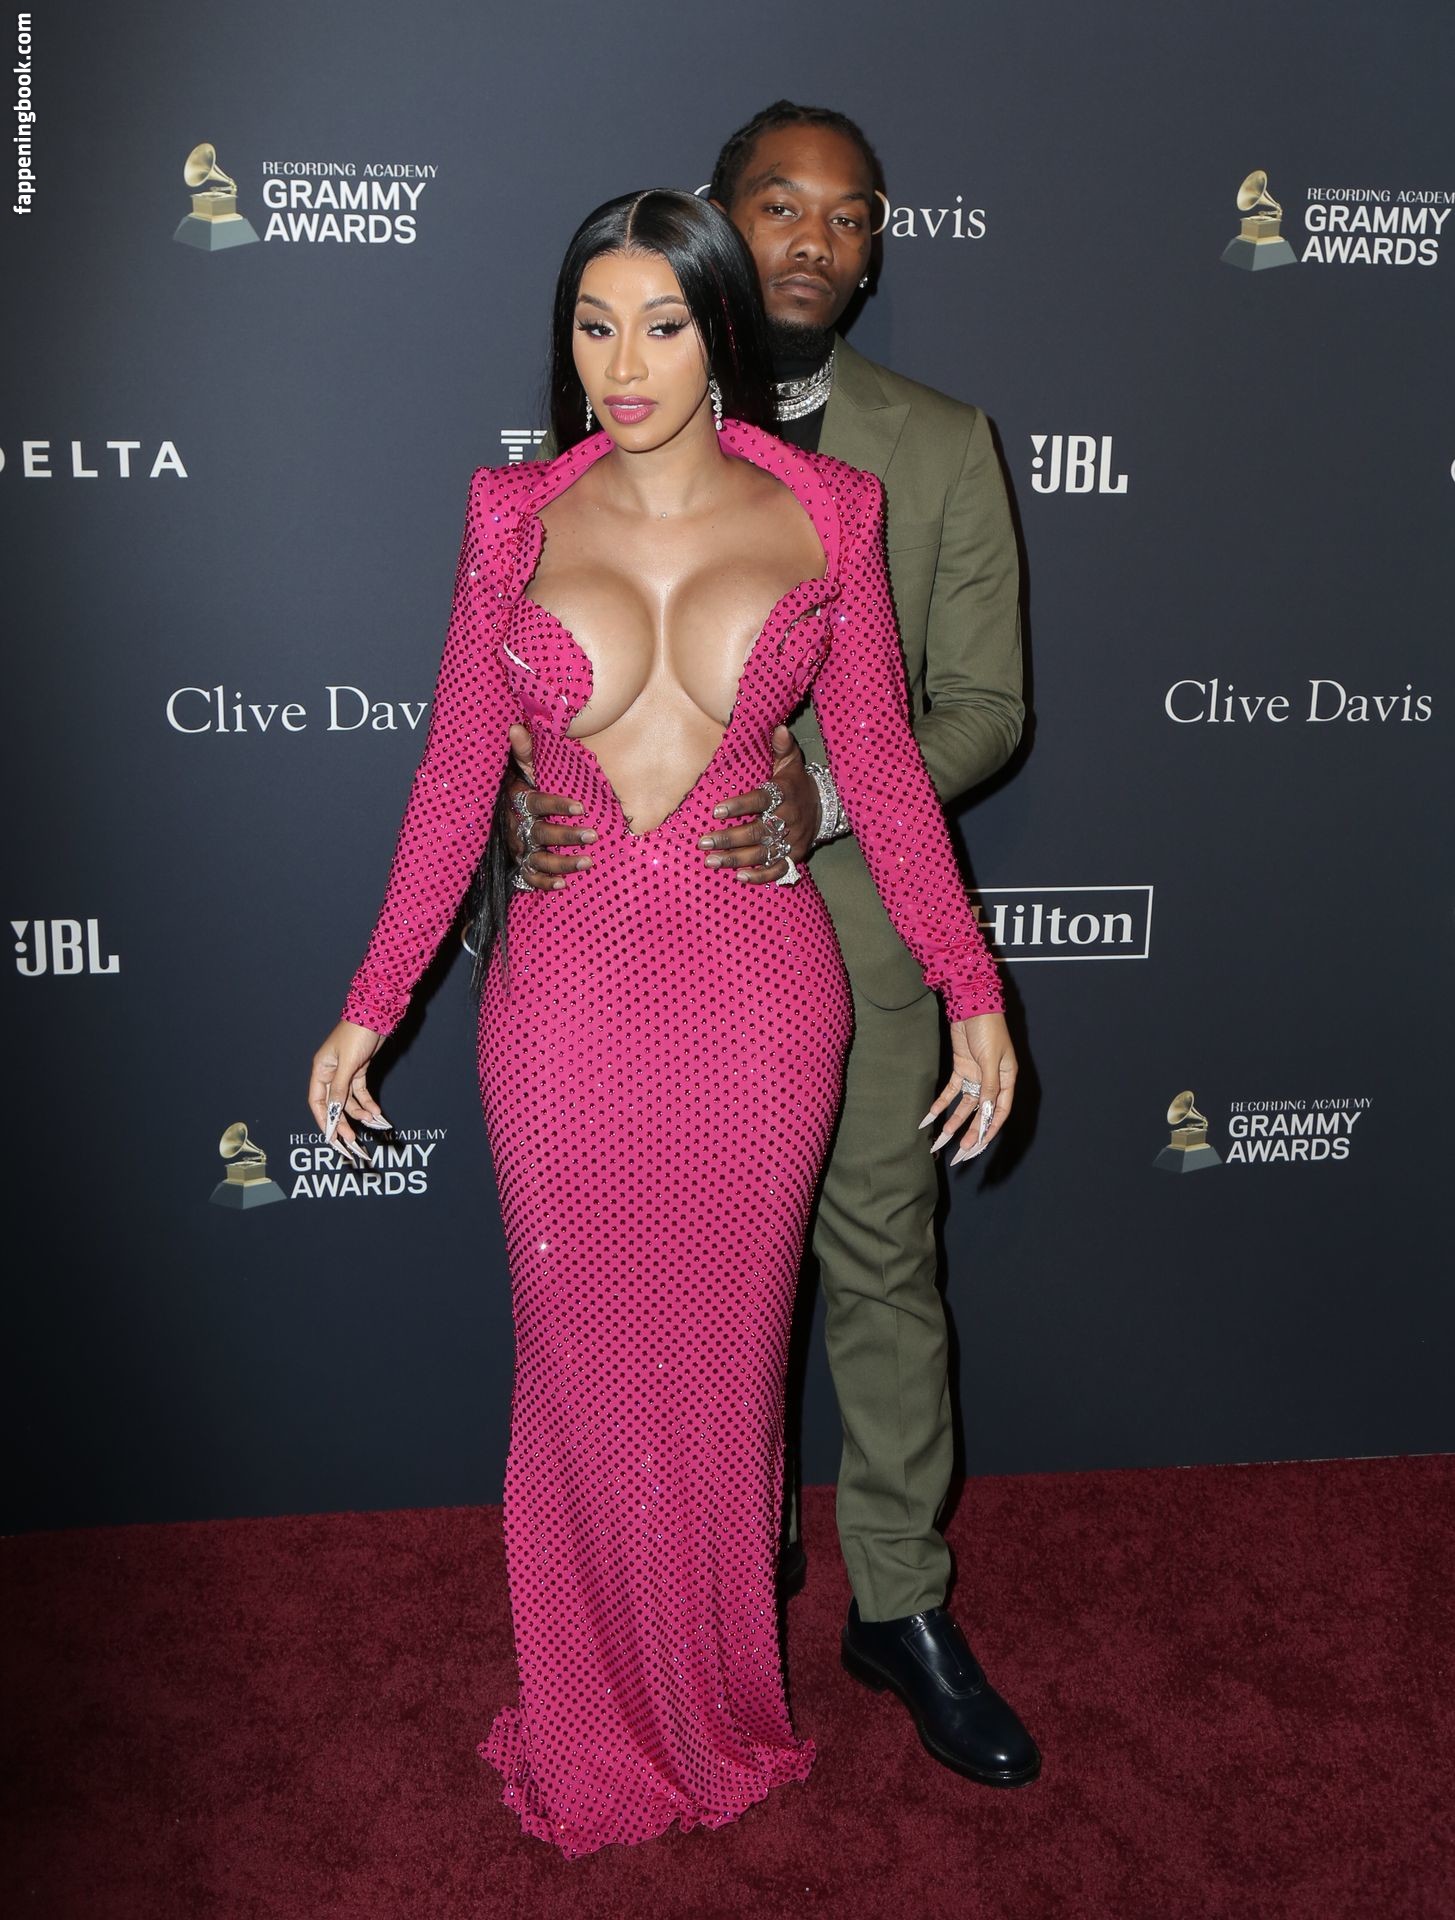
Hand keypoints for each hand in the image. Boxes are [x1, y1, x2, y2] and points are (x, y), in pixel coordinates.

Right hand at [308, 1020, 385, 1163]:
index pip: (317, 1101)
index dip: (323, 1119)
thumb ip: (340, 1088)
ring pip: (349, 1099)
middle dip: (342, 1121)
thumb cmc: (357, 1034)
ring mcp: (346, 1072)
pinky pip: (361, 1092)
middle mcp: (331, 1073)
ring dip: (358, 1112)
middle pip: (334, 1103)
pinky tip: (375, 1111)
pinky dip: (367, 1102)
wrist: (376, 1015)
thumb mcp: (348, 1064)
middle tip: (351, 1138)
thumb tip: (335, 1110)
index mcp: (321, 1069)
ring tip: (370, 1120)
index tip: (331, 1136)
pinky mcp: (360, 1070)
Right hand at [504, 722, 594, 890]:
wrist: (495, 816)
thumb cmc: (520, 787)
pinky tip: (564, 885)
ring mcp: (518, 848)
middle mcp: (517, 826)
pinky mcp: (520, 864)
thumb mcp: (520, 769)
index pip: (536, 803)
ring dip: (563, 862)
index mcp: (517, 801)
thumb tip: (516, 726)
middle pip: (541, 833)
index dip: (557, 806)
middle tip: (594, 835)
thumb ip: (524, 751)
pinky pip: (529, 878)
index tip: (581, 807)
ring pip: (538, 859)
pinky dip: (545, 883)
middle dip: (567, 836)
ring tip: (588, 862)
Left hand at [699, 726, 820, 882]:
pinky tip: (739, 877)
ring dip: (736, 859)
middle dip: (729, 838)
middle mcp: (788, 819)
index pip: (761, 800)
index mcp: (784, 794)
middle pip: (758, 832)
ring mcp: (792, 840)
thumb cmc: (796, 783)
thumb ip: (782, 747)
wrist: (825, 806)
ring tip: (711, 861)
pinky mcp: (794, 856)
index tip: (717, 811)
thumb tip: (777, 727)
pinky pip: (778, 870)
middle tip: (704, 841)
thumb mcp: (791, 763)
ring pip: (763, 853)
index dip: (740, 806)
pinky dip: (760, 876)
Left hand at [920, 1013, 1016, 1164]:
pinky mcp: (961, 1068)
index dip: (988, 1131)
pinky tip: (930, 1117)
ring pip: (965, 1106)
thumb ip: (989, 1085)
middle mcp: (993, 1081)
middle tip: (959, 1154)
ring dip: (954, 1122)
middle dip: (970, 1134)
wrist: (972, 1003)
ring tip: (941, 1140)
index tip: (976, 1148)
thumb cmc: (988, 1028)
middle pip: (982, 1113)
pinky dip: (941, 1104)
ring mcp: (976, 1076)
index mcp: (1007, 1080)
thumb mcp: (991, 1058)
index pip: (999, 1112)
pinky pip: (951, 1092)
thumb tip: (987, 1112)